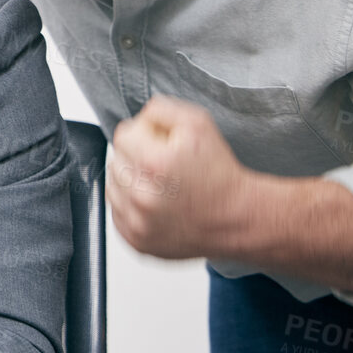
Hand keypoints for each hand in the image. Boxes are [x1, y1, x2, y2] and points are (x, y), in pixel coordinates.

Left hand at [108, 95, 250, 259]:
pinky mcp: (137, 241)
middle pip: (117, 160)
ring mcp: (138, 224)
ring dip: (132, 183)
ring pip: (113, 187)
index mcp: (154, 165)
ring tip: (162, 186)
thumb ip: (160, 110)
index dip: (144, 136)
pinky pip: (117, 214)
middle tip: (166, 167)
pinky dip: (132, 207)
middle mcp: (142, 197)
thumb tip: (138, 118)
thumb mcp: (198, 124)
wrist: (239, 218)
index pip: (123, 136)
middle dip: (138, 158)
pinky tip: (157, 204)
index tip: (161, 145)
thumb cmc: (220, 175)